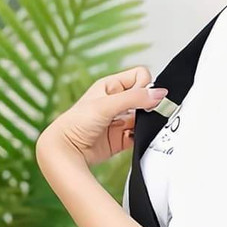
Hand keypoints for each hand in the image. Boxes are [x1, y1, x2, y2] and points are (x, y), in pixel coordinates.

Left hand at [36, 66, 167, 167]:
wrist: (67, 150)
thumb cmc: (75, 124)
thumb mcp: (106, 105)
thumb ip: (134, 98)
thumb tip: (159, 93)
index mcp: (111, 86)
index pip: (140, 76)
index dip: (145, 86)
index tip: (143, 99)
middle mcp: (117, 102)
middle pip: (145, 98)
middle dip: (148, 107)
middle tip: (144, 115)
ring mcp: (121, 121)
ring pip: (145, 118)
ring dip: (145, 124)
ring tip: (136, 128)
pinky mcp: (123, 138)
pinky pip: (141, 136)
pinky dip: (142, 138)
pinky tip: (134, 139)